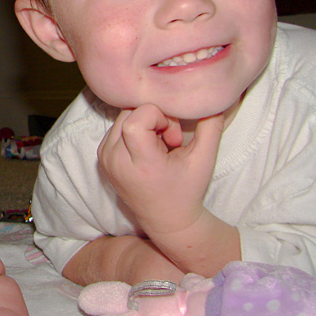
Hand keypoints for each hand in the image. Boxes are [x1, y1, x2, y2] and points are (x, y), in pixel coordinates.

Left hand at [97, 105, 223, 234]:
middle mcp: (116, 160)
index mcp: (140, 163)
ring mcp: (106, 159)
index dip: (158, 117)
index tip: (172, 136)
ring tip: (159, 147)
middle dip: (154, 119)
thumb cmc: (187, 189)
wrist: (165, 218)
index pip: (137, 118)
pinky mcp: (102, 156)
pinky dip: (133, 131)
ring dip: (144, 124)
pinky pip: (117, 127)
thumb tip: (213, 96)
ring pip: (123, 116)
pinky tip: (147, 150)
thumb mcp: (204, 159)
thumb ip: (211, 126)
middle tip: (169, 142)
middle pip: (131, 113)